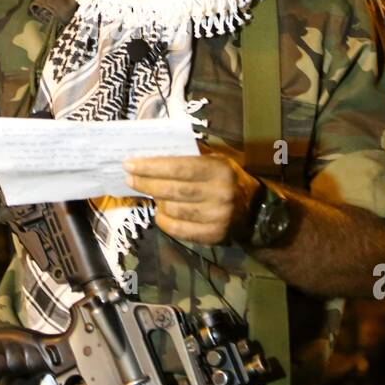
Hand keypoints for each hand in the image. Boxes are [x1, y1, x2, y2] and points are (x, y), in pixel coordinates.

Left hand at [124, 149, 260, 245]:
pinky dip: (163, 221)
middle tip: (130, 179)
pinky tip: (160, 212)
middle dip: (146, 183)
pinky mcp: (213, 236)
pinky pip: (178, 230)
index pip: (178, 168)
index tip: (130, 164)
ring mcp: (217, 217)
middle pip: (172, 190)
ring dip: (156, 201)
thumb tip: (156, 148)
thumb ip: (191, 154)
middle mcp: (220, 193)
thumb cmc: (228, 179)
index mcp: (219, 170)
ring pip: (173, 210)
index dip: (151, 167)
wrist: (255, 210)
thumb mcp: (217, 159)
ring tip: (149, 193)